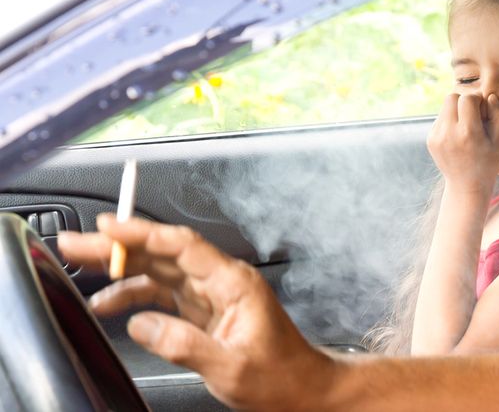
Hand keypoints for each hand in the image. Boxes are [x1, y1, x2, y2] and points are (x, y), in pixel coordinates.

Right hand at [58, 214, 333, 410]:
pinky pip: (164, 294)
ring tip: (81, 268)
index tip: (108, 227)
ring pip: (160, 271)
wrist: (301, 390)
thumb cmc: (280, 377)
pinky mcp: (205, 311)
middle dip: (118, 246)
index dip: (143, 233)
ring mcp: (212, 295)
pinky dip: (135, 295)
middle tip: (78, 243)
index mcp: (233, 283)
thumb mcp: (231, 367)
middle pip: (163, 253)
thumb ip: (185, 344)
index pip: (182, 246)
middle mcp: (221, 281)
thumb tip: (143, 325)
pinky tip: (110, 303)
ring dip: (121, 268)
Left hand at [427, 93, 498, 194]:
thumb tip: (490, 96)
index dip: (477, 100)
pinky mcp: (430, 140)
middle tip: (474, 115)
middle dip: (464, 101)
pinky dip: (450, 121)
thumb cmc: (488, 162)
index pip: (467, 98)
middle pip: (452, 97)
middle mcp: (448, 133)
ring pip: (444, 107)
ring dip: (456, 110)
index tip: (483, 111)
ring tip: (467, 127)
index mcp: (468, 133)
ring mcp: (436, 137)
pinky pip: (440, 119)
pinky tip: (458, 136)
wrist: (466, 186)